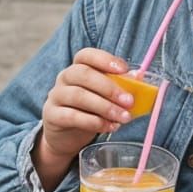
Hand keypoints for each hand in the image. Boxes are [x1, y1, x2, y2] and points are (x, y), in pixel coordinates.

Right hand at [34, 49, 136, 187]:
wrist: (64, 136)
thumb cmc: (88, 111)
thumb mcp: (104, 98)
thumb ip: (120, 87)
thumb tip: (139, 77)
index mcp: (78, 68)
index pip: (86, 55)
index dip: (104, 59)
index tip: (124, 70)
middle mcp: (64, 78)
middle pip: (83, 74)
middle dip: (109, 87)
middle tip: (129, 101)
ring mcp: (56, 96)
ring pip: (78, 95)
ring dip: (104, 107)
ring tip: (123, 118)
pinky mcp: (52, 115)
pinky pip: (71, 116)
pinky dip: (93, 121)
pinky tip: (108, 127)